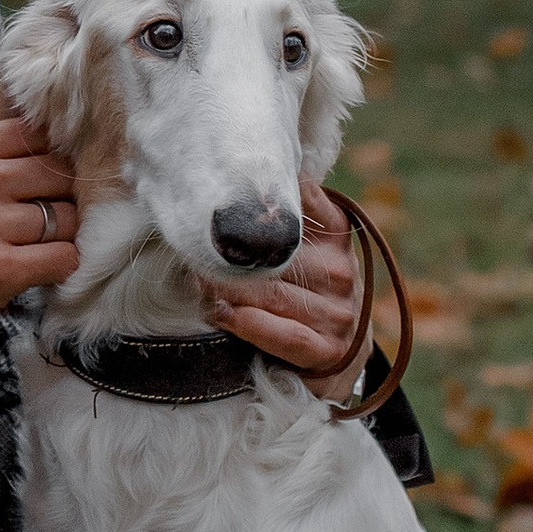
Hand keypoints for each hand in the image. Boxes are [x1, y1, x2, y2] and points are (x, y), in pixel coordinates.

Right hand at [0, 115, 77, 454]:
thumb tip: (50, 161)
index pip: (36, 132)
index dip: (52, 160)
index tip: (48, 185)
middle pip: (59, 173)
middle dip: (62, 201)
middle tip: (43, 228)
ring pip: (68, 217)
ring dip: (61, 240)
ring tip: (32, 256)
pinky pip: (63, 257)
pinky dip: (59, 270)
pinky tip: (33, 278)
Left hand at [200, 177, 366, 396]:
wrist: (336, 357)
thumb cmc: (302, 289)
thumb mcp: (300, 245)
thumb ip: (275, 215)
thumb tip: (227, 175)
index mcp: (334, 235)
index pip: (302, 203)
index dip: (260, 203)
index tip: (222, 193)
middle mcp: (341, 271)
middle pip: (274, 258)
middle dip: (230, 256)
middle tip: (191, 249)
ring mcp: (338, 312)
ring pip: (271, 295)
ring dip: (226, 290)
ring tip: (196, 282)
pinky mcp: (328, 348)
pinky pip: (282, 333)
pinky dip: (246, 324)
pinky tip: (218, 314)